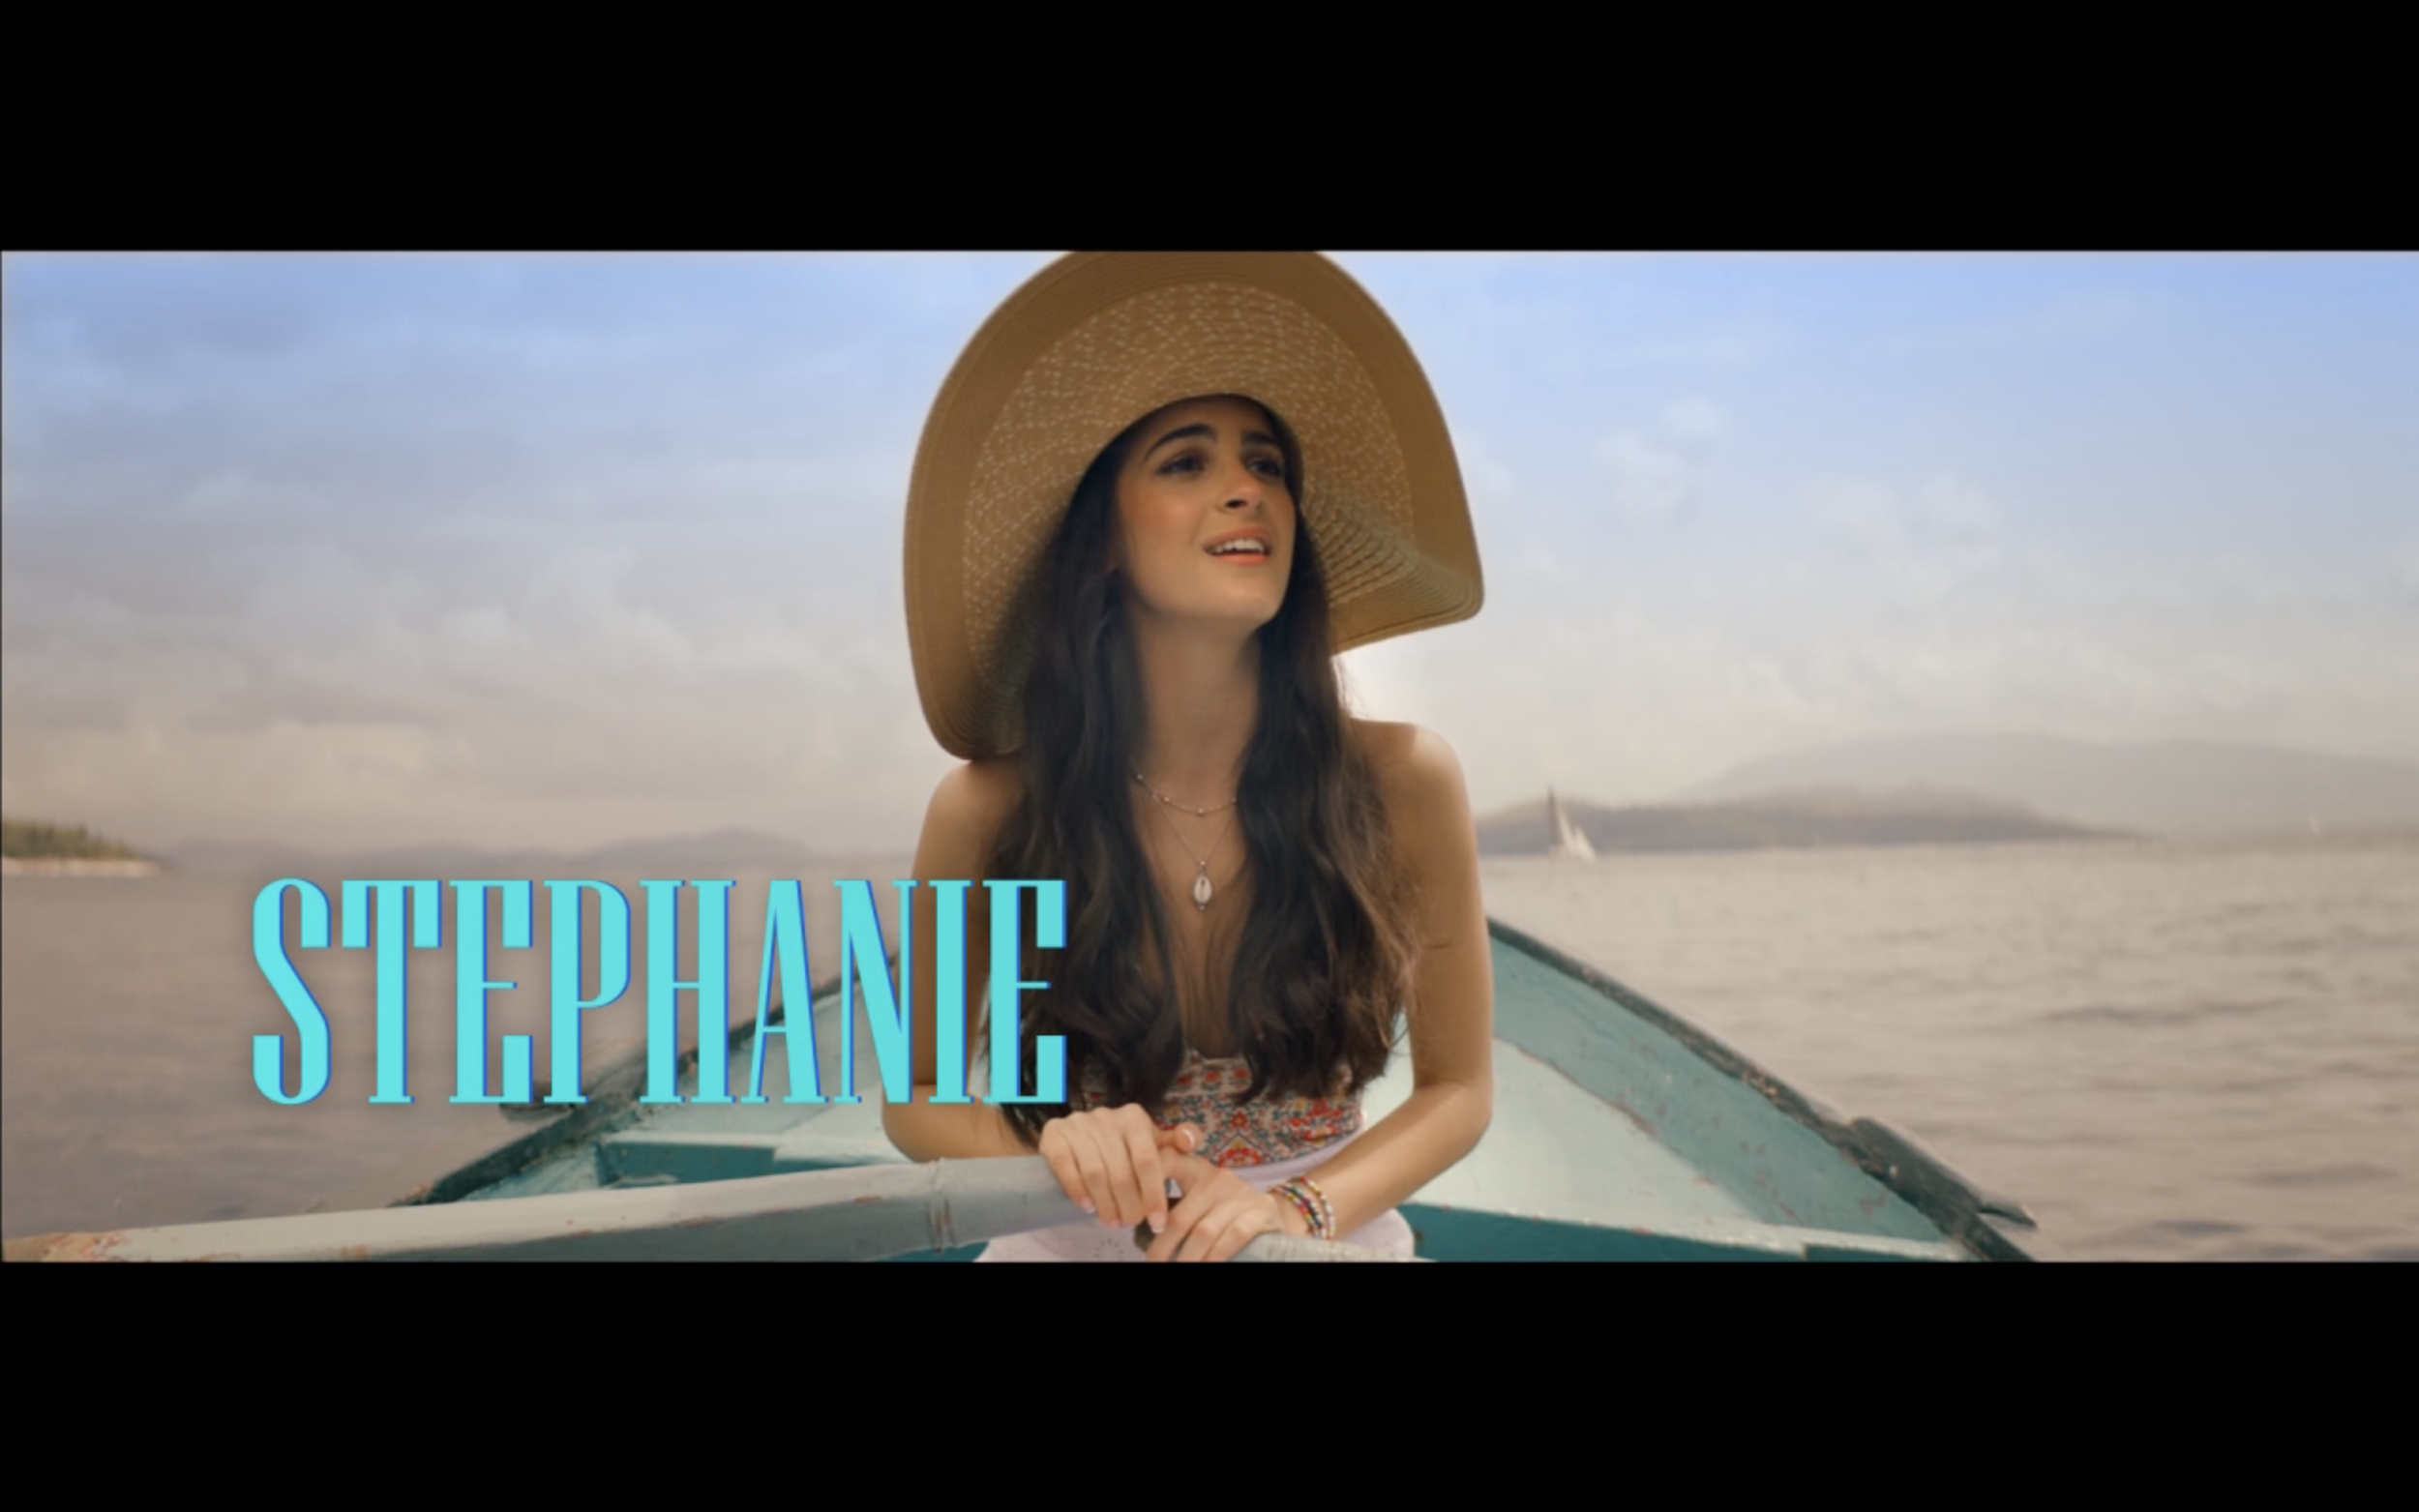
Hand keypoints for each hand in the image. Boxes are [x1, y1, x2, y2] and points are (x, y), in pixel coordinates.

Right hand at [1038, 1106, 1203, 1234]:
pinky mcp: (1054, 1134)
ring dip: (1105, 1203)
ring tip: (1112, 1222)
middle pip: (1122, 1171)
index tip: (1157, 1222)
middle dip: (1130, 1205)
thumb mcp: (1150, 1143)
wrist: (1075, 1137)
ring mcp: (1078, 1124)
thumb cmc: (1122, 1146)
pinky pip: (1065, 1165)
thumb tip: (1190, 1142)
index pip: (1148, 1161)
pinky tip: (1087, 1207)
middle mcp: (1106, 1117)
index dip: (1154, 1194)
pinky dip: (1077, 1189)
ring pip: (1095, 1172)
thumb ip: (1174, 1145)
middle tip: (1132, 1224)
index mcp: (1134, 1118)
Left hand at [1144, 1153, 1309, 1262]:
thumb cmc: (1224, 1209)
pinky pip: (1233, 1236)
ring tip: (1177, 1270)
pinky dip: (1216, 1255)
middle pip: (1179, 1217)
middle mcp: (1216, 1178)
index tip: (1133, 1219)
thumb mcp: (1199, 1197)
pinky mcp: (1260, 1212)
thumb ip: (1173, 1205)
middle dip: (1161, 1248)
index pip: (1166, 1163)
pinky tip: (1206, 1266)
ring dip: (1186, 1259)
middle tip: (1152, 1264)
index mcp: (1196, 1169)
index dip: (1146, 1187)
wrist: (1273, 1213)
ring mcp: (1239, 1195)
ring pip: (1203, 1232)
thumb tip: (1134, 1225)